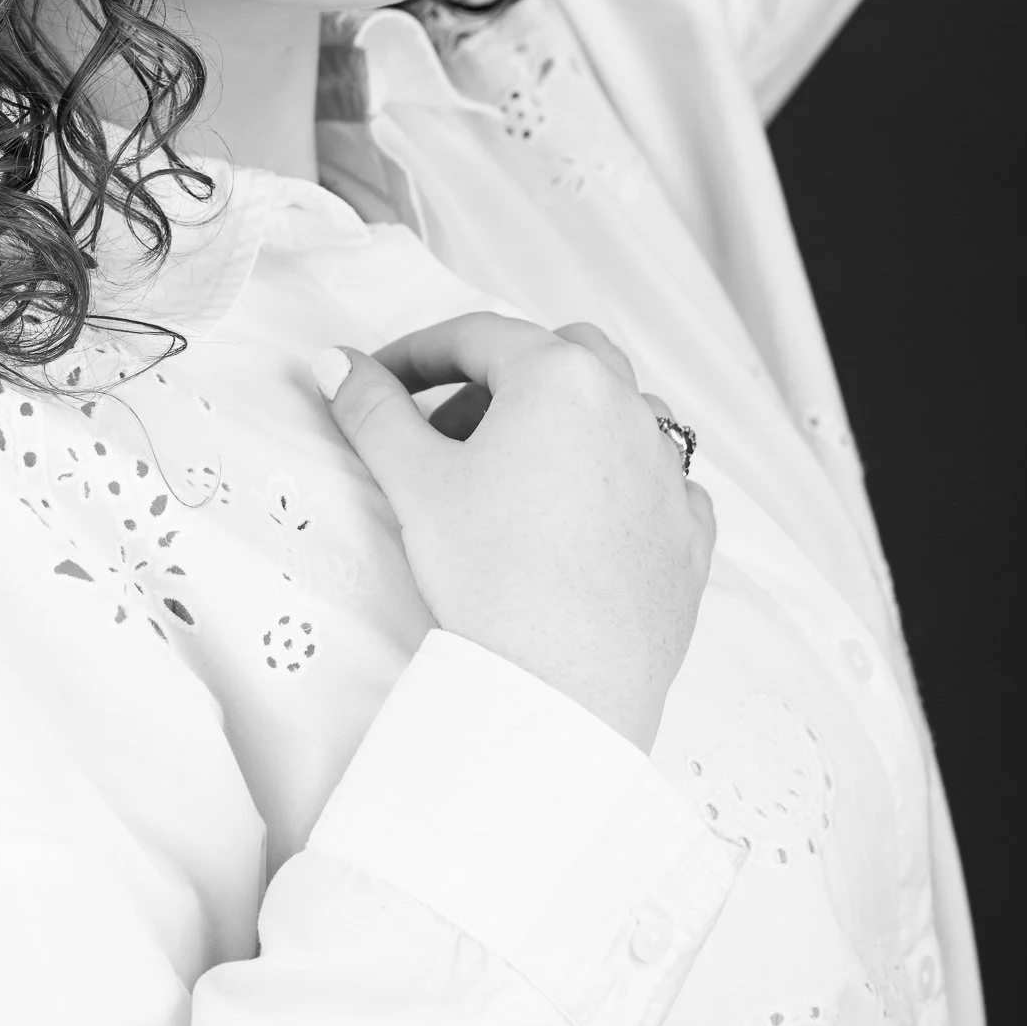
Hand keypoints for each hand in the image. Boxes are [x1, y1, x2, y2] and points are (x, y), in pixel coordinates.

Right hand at [314, 314, 715, 752]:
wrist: (563, 689)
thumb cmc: (490, 576)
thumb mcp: (413, 481)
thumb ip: (371, 408)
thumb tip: (336, 361)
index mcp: (560, 377)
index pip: (476, 336)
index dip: (416, 354)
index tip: (379, 383)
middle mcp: (628, 408)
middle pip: (560, 355)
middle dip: (499, 378)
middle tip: (447, 432)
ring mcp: (669, 472)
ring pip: (618, 410)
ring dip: (565, 421)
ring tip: (512, 475)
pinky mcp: (690, 534)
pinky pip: (657, 480)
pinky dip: (616, 480)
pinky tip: (578, 518)